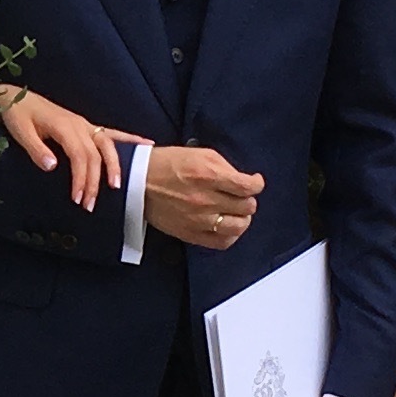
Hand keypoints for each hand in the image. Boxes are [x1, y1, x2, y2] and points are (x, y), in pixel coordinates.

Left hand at [0, 90, 135, 211]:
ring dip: (113, 167)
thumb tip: (53, 167)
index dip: (81, 178)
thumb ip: (36, 149)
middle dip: (95, 181)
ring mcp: (85, 125)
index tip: (78, 198)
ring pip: (107, 145)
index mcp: (64, 127)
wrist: (15, 97)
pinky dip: (131, 138)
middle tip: (90, 205)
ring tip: (116, 188)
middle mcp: (79, 125)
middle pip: (95, 155)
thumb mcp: (20, 132)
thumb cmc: (17, 115)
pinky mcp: (86, 126)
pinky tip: (147, 144)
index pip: (79, 156)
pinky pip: (112, 133)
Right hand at [143, 146, 264, 251]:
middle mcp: (206, 199)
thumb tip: (243, 179)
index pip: (248, 187)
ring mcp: (199, 219)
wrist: (138, 181)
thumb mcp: (199, 154)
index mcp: (209, 175)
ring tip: (237, 212)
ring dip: (243, 218)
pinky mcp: (190, 233)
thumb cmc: (168, 164)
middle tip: (241, 195)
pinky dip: (230, 235)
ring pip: (238, 226)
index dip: (257, 184)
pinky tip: (227, 226)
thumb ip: (225, 166)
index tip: (254, 182)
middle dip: (248, 199)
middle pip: (247, 207)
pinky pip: (221, 242)